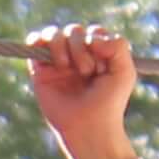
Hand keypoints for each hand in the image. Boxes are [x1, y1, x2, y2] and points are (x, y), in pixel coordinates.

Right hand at [29, 23, 141, 158]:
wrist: (89, 127)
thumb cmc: (109, 102)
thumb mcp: (124, 71)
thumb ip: (118, 45)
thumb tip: (91, 37)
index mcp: (97, 54)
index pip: (93, 32)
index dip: (97, 42)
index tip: (103, 66)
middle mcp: (76, 55)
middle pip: (74, 31)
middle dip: (80, 47)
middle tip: (86, 72)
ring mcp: (57, 62)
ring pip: (53, 34)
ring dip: (62, 46)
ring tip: (66, 67)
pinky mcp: (39, 70)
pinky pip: (34, 42)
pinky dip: (38, 41)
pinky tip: (52, 60)